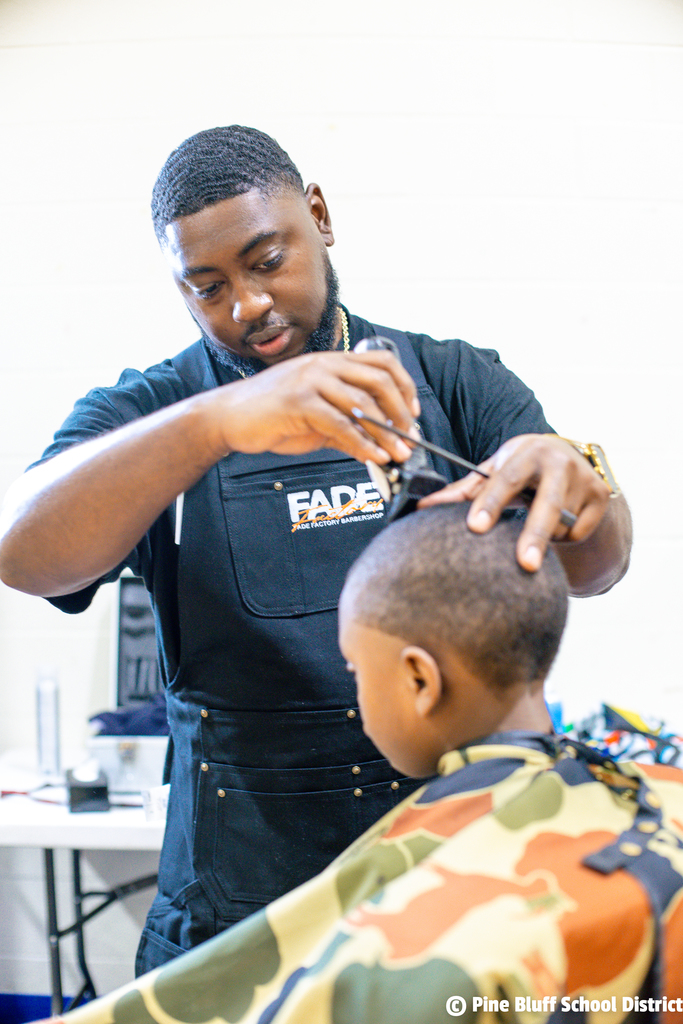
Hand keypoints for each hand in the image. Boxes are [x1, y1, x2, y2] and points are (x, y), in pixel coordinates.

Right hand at [210, 349, 420, 463]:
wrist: (228, 417)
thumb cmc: (270, 415)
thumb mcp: (316, 416)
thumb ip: (346, 425)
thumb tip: (378, 444)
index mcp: (330, 362)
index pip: (381, 363)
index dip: (404, 387)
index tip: (413, 413)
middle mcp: (323, 365)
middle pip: (379, 381)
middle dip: (401, 413)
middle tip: (409, 438)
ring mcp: (310, 381)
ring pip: (363, 404)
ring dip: (387, 433)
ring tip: (397, 453)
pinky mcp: (298, 402)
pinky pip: (340, 424)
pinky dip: (362, 444)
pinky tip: (373, 457)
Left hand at [418, 434, 611, 571]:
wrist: (569, 453)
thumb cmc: (521, 466)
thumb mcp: (496, 470)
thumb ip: (463, 491)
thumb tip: (421, 507)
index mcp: (527, 451)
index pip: (506, 479)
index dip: (491, 503)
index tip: (476, 527)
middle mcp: (560, 461)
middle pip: (547, 505)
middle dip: (535, 535)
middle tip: (525, 564)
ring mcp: (585, 479)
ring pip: (560, 525)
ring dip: (544, 534)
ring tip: (537, 517)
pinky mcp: (601, 497)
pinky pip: (577, 533)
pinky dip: (564, 536)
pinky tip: (560, 519)